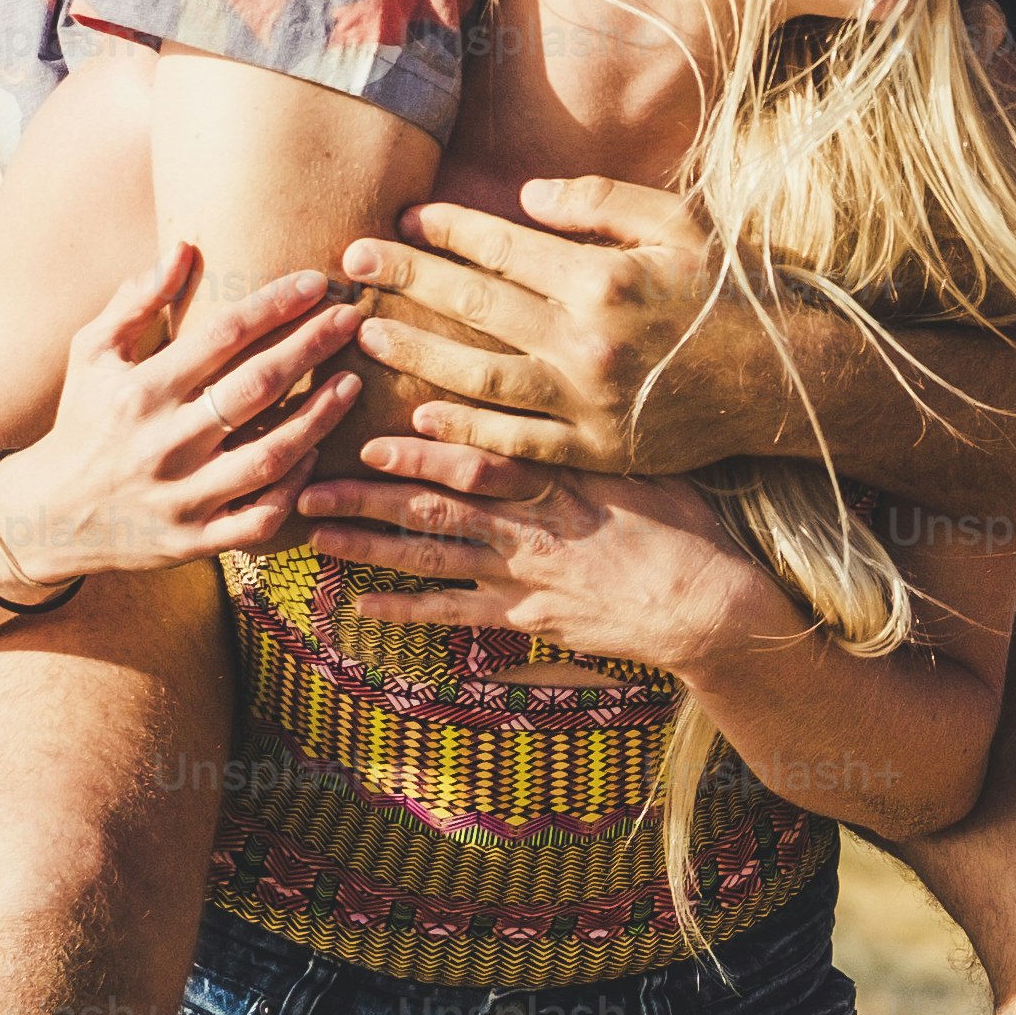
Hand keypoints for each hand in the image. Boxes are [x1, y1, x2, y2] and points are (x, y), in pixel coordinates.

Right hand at [0, 246, 361, 589]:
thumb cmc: (82, 421)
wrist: (47, 516)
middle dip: (310, 347)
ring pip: (269, 455)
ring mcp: (180, 497)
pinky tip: (318, 453)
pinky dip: (294, 489)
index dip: (273, 305)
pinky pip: (260, 518)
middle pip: (255, 388)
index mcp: (138, 392)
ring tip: (353, 381)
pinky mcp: (194, 541)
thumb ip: (134, 302)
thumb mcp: (90, 355)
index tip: (315, 281)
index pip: (220, 337)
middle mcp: (162, 444)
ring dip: (319, 417)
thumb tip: (182, 248)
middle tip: (352, 318)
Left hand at [292, 434, 787, 672]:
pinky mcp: (527, 617)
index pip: (481, 461)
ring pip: (431, 558)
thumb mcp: (645, 464)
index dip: (424, 451)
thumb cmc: (688, 526)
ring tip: (315, 536)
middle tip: (307, 486)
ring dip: (369, 546)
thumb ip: (593, 437)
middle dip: (368, 497)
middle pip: (435, 508)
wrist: (708, 606)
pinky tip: (362, 606)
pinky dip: (407, 609)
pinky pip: (455, 613)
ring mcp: (524, 575)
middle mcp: (530, 527)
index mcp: (559, 480)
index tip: (374, 438)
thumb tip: (561, 396)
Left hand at [339, 178, 732, 476]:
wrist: (782, 381)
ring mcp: (588, 403)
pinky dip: (464, 431)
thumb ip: (599, 202)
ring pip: (479, 378)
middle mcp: (588, 342)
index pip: (503, 248)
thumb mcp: (678, 223)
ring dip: (418, 353)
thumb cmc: (729, 291)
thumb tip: (524, 196)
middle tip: (354, 260)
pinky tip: (419, 416)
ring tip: (370, 331)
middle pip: (477, 306)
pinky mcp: (595, 450)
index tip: (404, 217)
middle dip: (409, 278)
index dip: (447, 229)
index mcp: (605, 279)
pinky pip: (514, 442)